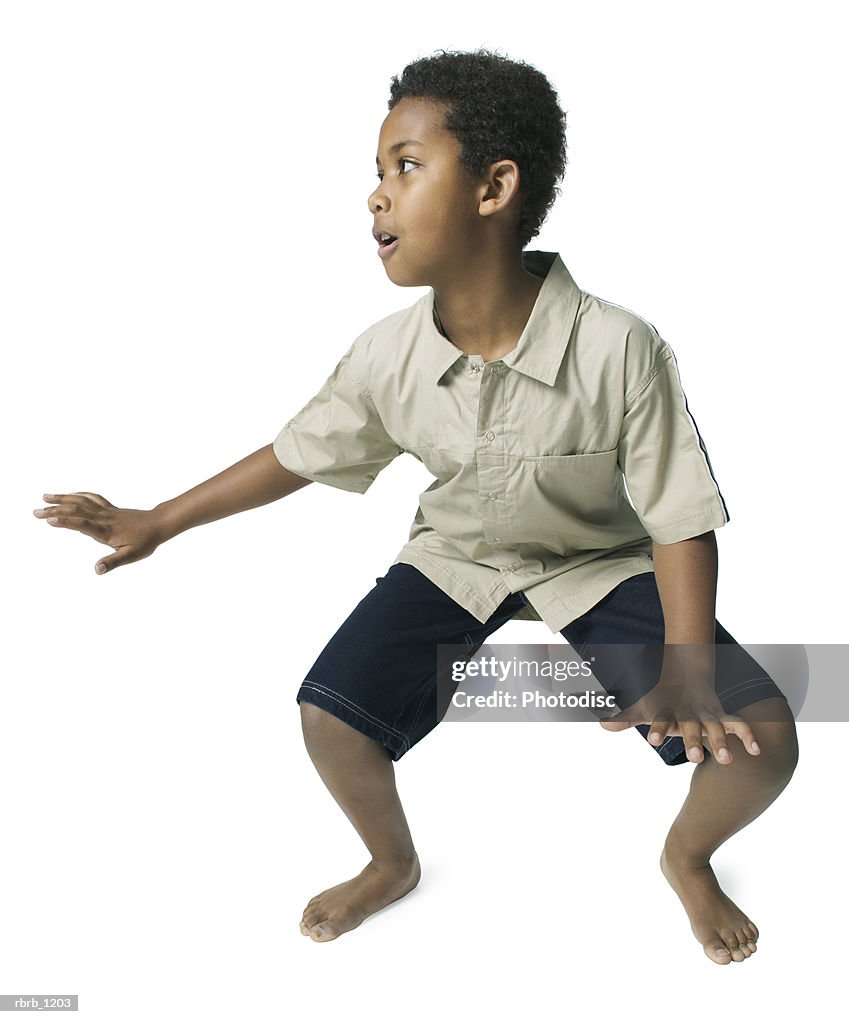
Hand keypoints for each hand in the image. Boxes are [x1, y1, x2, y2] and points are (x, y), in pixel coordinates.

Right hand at [33, 492, 164, 574]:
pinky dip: (79, 494)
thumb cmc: (145, 542)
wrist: (159, 524)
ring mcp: (106, 511)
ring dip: (62, 498)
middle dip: (55, 510)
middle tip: (35, 512)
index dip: (66, 522)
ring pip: (81, 501)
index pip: (83, 525)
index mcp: (106, 531)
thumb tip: (97, 570)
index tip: (49, 519)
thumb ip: (113, 562)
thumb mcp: (131, 556)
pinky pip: (92, 497)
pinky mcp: (110, 508)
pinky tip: (69, 494)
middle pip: (76, 511)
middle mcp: (103, 518)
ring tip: (45, 497)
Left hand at [597, 645, 760, 764]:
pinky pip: (738, 725)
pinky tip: (757, 752)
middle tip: (694, 758)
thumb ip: (625, 718)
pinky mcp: (722, 717)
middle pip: (691, 726)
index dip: (657, 729)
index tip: (652, 740)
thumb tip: (601, 724)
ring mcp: (707, 715)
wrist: (686, 673)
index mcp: (667, 709)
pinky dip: (748, 736)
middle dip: (693, 741)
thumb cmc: (661, 699)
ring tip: (725, 760)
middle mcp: (688, 712)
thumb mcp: (643, 708)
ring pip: (716, 727)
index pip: (660, 719)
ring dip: (721, 742)